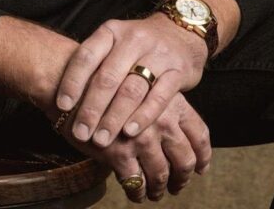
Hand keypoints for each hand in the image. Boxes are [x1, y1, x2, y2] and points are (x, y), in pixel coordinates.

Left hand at [55, 14, 206, 147]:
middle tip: (80, 132)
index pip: (87, 55)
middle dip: (91, 108)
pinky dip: (143, 116)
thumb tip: (64, 102)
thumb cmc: (138, 46)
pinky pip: (159, 97)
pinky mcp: (177, 71)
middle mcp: (133, 39)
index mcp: (112, 31)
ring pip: (131, 89)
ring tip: (101, 139)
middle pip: (107, 76)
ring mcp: (157, 54)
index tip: (61, 106)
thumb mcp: (114, 43)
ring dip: (114, 117)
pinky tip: (130, 132)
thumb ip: (95, 65)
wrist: (181, 32)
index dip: (72, 81)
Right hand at [60, 90, 210, 202]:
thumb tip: (173, 129)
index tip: (201, 167)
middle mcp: (161, 120)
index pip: (199, 132)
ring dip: (160, 188)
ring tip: (155, 193)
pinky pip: (135, 183)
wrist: (70, 81)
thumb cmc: (104, 80)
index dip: (203, 155)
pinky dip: (138, 192)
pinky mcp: (119, 153)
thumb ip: (158, 102)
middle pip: (184, 158)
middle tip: (176, 185)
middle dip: (182, 177)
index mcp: (171, 100)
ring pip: (161, 174)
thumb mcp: (140, 83)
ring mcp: (141, 138)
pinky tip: (136, 193)